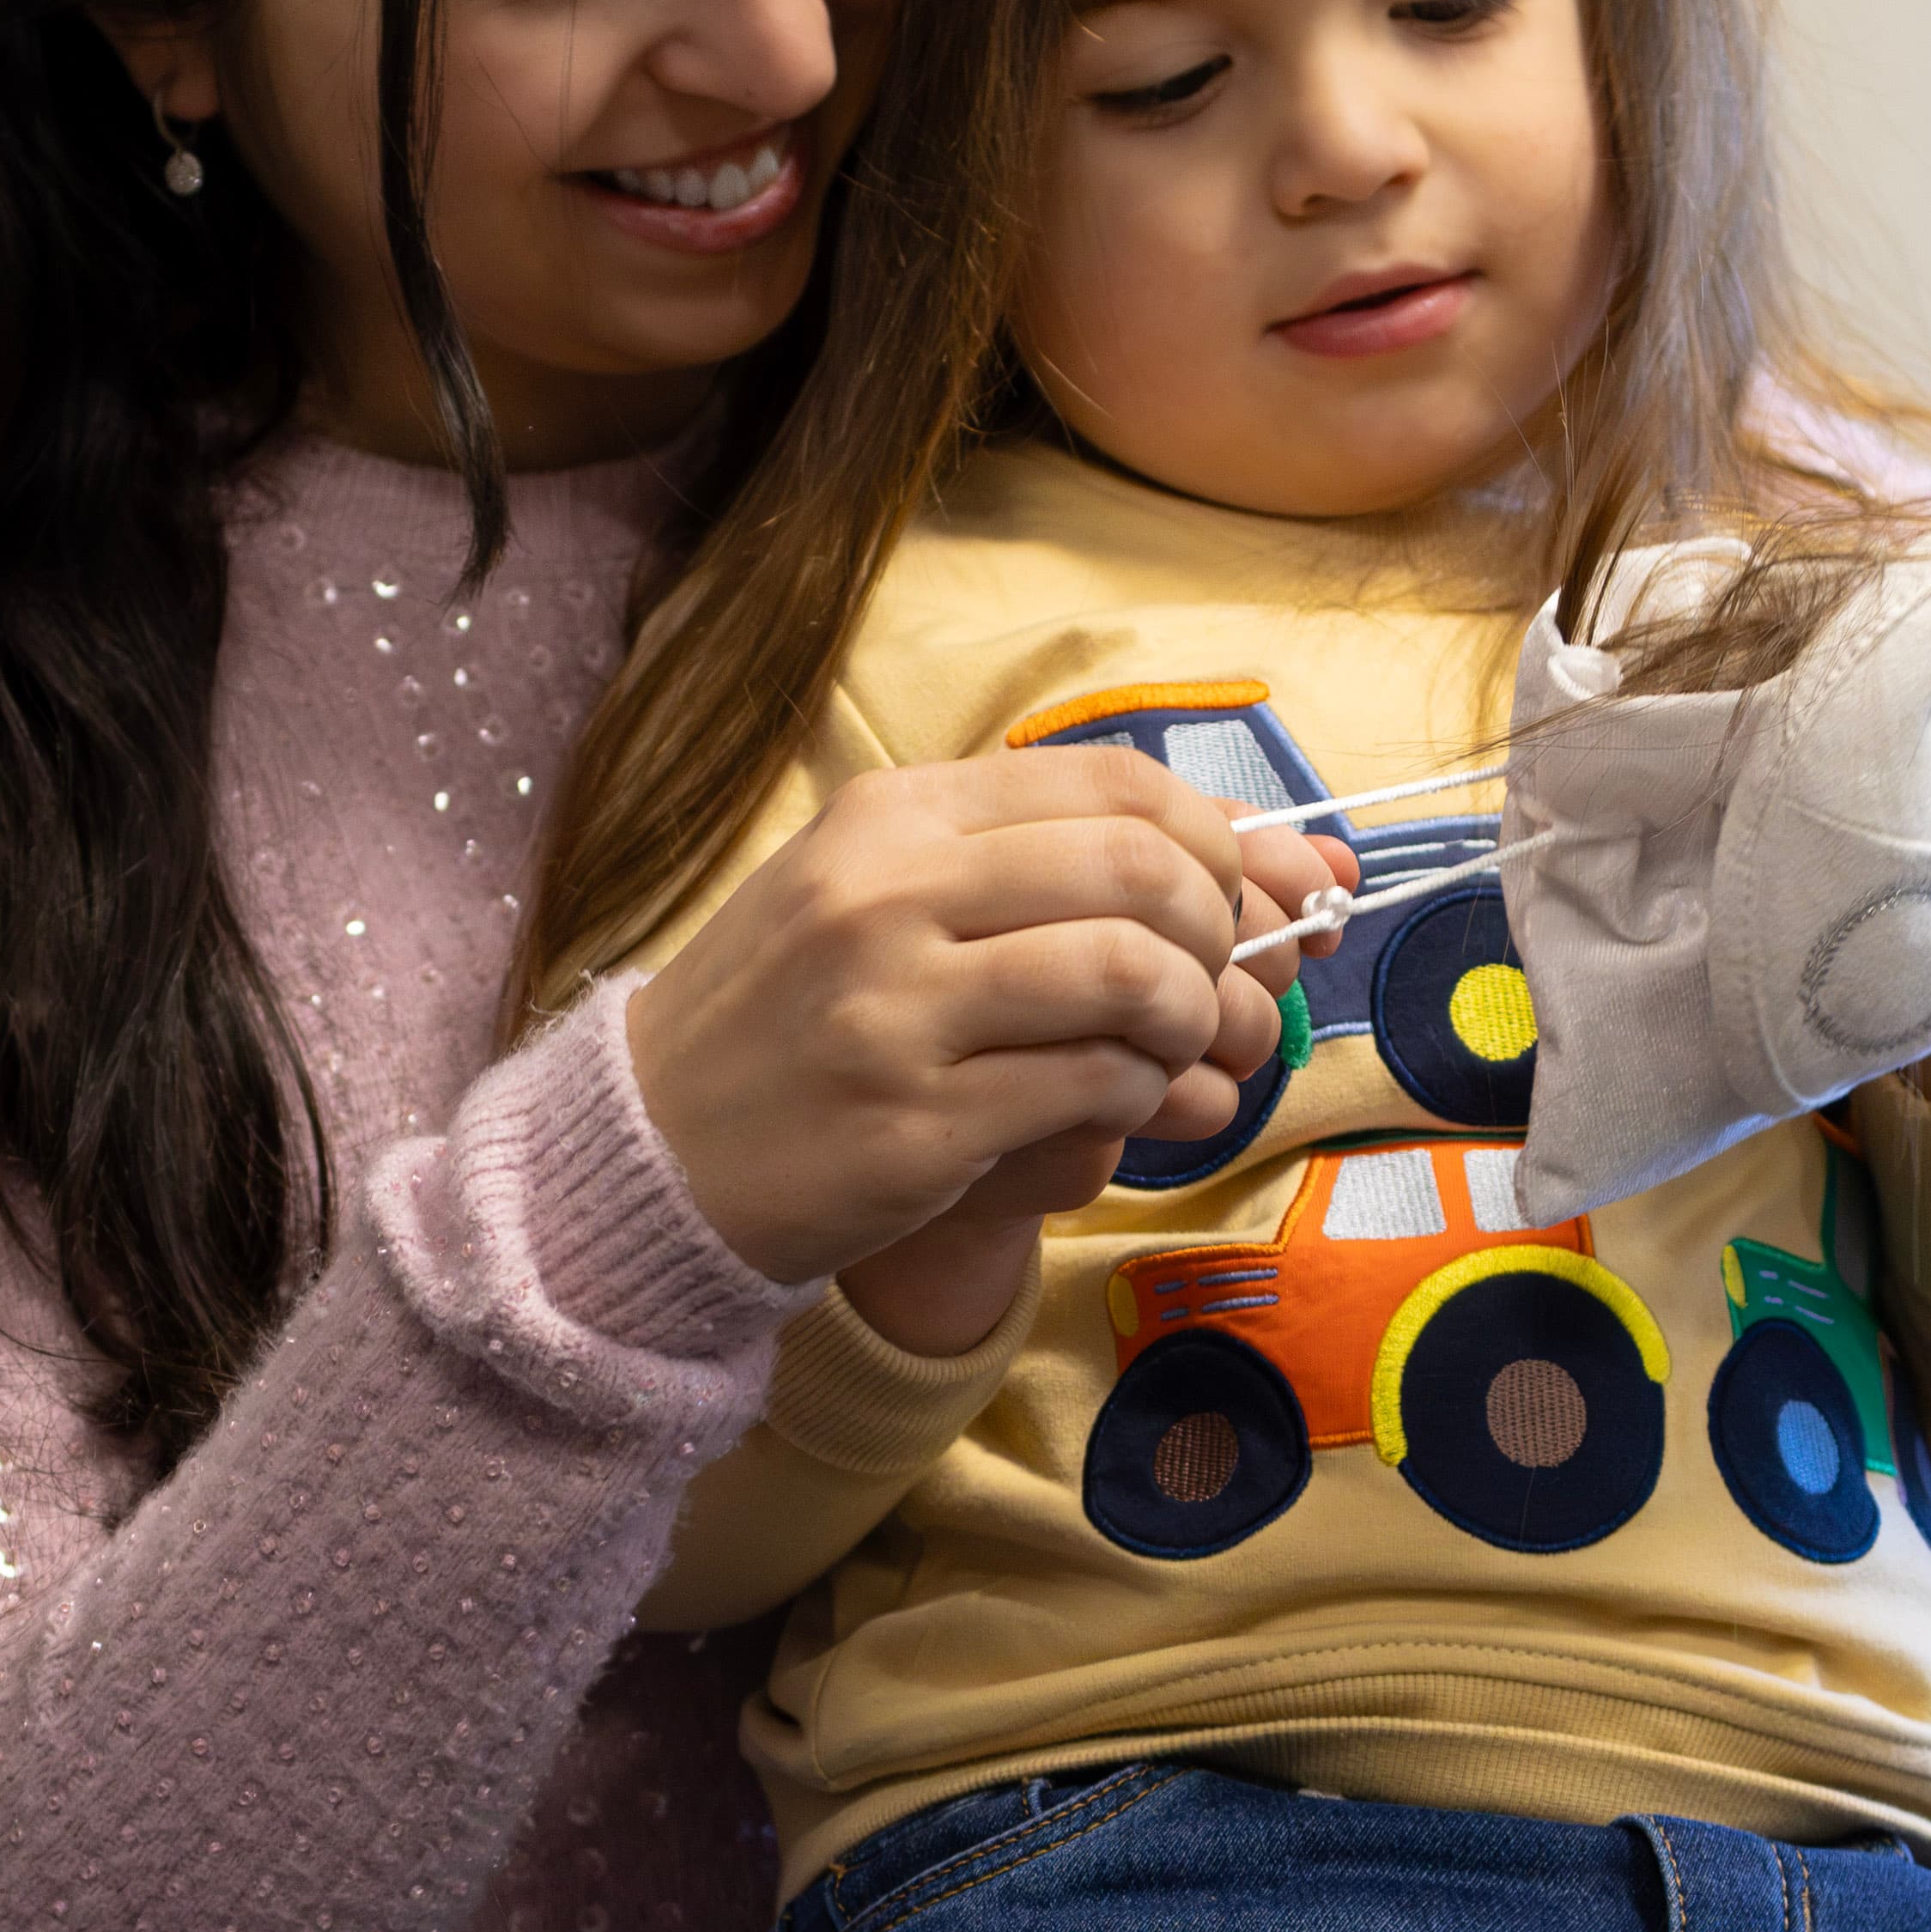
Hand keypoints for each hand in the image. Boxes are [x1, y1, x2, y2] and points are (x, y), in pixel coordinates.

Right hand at [836, 824, 1355, 1352]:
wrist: (651, 1147)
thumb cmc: (791, 1012)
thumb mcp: (879, 890)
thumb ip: (1044, 864)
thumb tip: (1279, 862)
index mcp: (891, 816)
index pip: (1112, 784)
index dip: (1219, 836)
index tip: (1249, 894)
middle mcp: (889, 893)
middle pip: (1140, 868)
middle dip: (1222, 928)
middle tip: (1221, 980)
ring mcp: (898, 1009)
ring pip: (1129, 974)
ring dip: (1196, 1016)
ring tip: (1183, 1045)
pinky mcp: (917, 1123)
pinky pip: (1093, 1085)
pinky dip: (1144, 1090)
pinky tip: (1126, 1097)